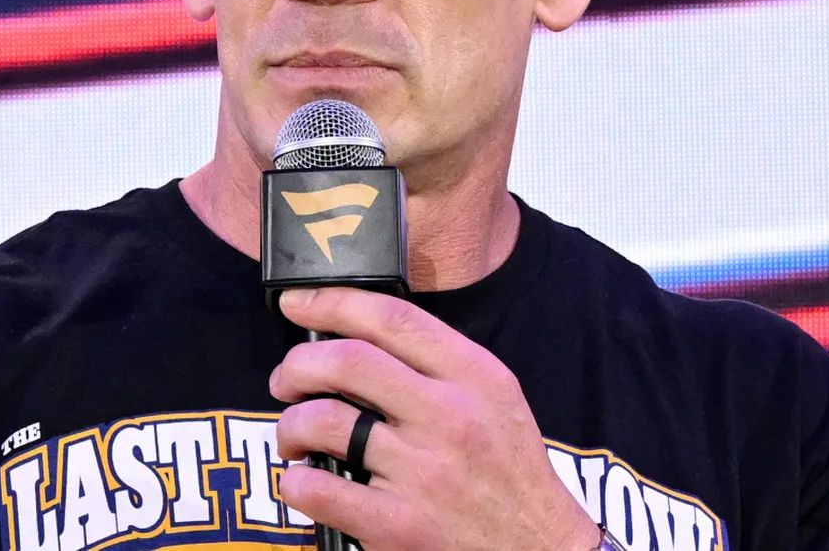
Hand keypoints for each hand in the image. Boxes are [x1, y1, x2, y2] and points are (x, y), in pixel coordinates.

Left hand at [271, 287, 600, 550]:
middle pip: (348, 360)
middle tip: (285, 381)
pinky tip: (301, 482)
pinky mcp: (400, 524)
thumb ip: (439, 364)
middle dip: (297, 365)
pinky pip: (319, 490)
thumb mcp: (495, 399)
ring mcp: (424, 472)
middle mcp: (449, 416)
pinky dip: (295, 483)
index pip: (392, 318)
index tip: (296, 304)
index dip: (332, 302)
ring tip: (294, 437)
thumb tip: (360, 335)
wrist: (543, 550)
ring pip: (324, 421)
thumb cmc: (510, 472)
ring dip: (291, 425)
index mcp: (475, 376)